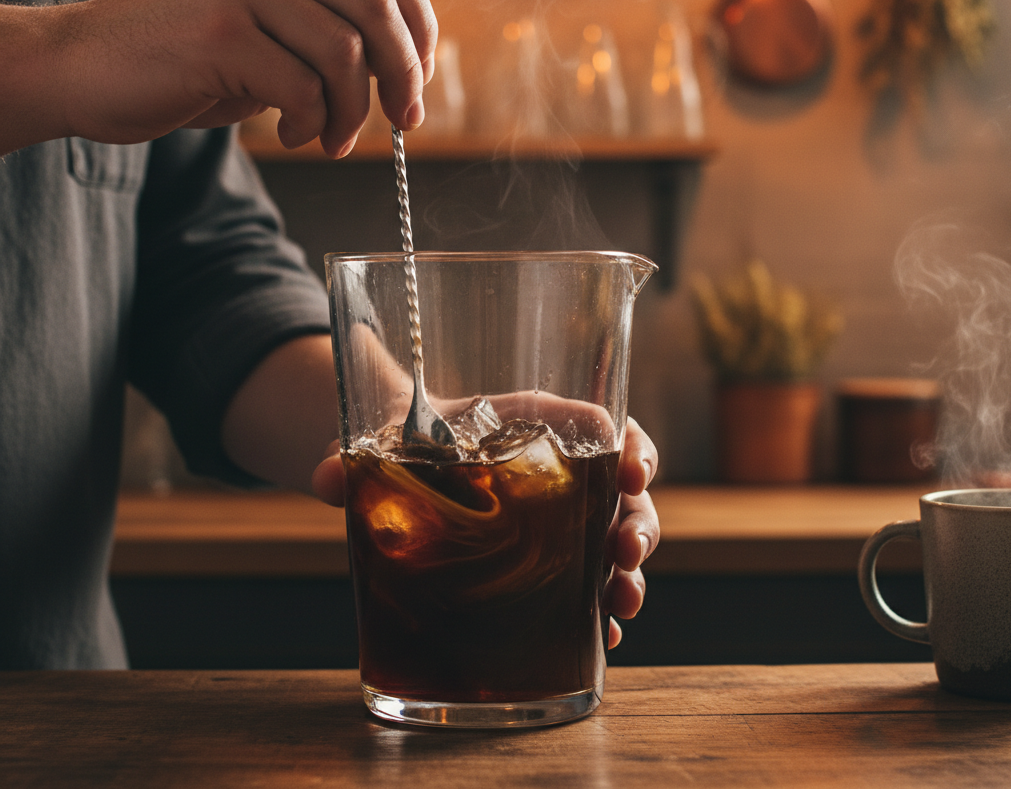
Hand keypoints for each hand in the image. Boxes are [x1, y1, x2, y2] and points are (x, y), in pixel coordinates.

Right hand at [2, 0, 435, 156]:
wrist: (88, 66)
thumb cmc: (189, 58)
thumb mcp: (268, 27)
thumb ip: (328, 29)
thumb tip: (405, 71)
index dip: (422, 28)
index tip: (419, 79)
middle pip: (379, 6)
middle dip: (405, 76)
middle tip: (402, 122)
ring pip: (345, 52)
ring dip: (353, 113)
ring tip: (331, 140)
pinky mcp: (221, 32)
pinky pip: (303, 88)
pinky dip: (312, 125)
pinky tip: (290, 135)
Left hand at [310, 402, 661, 649]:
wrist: (406, 468)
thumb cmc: (412, 441)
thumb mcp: (387, 441)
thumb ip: (354, 457)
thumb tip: (325, 479)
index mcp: (536, 422)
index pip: (602, 424)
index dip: (629, 445)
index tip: (632, 469)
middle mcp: (562, 467)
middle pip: (624, 487)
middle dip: (638, 519)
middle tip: (627, 550)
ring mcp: (563, 516)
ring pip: (617, 535)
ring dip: (630, 569)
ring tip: (623, 604)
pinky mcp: (551, 559)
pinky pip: (589, 579)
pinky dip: (600, 608)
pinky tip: (601, 636)